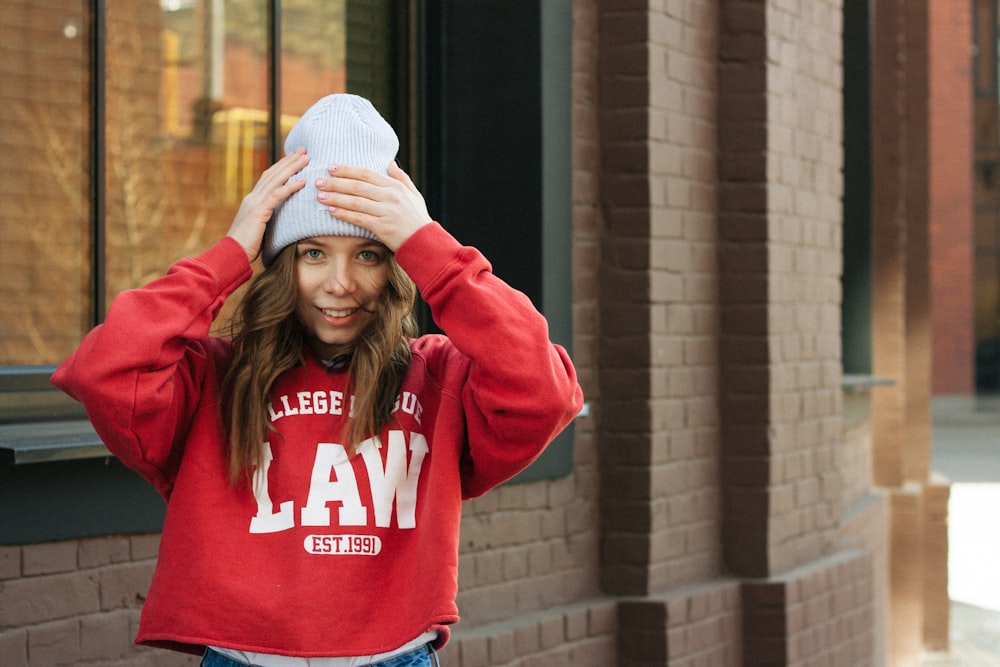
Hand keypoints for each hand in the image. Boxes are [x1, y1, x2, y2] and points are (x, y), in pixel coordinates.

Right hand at [226, 148, 308, 260]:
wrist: (230, 254)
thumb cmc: (245, 247)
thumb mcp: (259, 230)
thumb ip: (267, 221)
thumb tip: (280, 221)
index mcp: (252, 201)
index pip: (269, 178)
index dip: (281, 167)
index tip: (294, 158)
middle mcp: (252, 197)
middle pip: (273, 173)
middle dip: (289, 160)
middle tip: (303, 149)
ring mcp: (254, 203)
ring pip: (276, 179)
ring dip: (292, 167)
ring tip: (306, 157)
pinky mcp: (258, 211)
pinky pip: (277, 195)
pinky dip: (290, 186)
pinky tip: (303, 180)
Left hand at [315, 161, 431, 251]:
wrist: (425, 242)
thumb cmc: (418, 219)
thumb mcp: (414, 195)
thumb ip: (401, 178)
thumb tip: (389, 162)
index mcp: (395, 186)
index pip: (366, 174)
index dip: (347, 170)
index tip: (331, 167)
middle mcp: (390, 196)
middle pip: (357, 186)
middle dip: (336, 182)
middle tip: (318, 181)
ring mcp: (386, 212)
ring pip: (355, 202)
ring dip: (336, 198)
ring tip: (320, 196)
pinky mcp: (382, 227)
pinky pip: (359, 219)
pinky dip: (344, 214)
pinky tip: (332, 211)